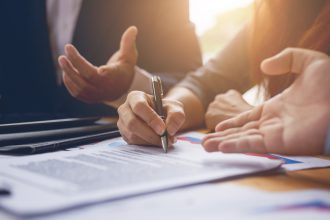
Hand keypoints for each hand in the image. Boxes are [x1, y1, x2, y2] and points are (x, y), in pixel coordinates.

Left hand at [58, 26, 137, 103]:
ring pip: (80, 87)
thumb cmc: (124, 68)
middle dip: (76, 63)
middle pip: (89, 77)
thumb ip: (128, 42)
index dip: (105, 73)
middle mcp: (106, 87)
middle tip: (66, 50)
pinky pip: (77, 93)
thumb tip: (133, 28)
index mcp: (116, 76)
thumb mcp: (129, 55)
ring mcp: (97, 95)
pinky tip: (66, 71)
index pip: (110, 75)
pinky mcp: (90, 99)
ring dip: (69, 73)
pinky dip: (69, 82)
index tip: (101, 69)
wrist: (121, 88)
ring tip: (62, 59)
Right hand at [117, 91, 184, 145]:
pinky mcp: (124, 135)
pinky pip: (133, 143)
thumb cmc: (165, 110)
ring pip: (132, 135)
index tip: (163, 129)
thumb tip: (170, 129)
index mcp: (135, 97)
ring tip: (165, 141)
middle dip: (150, 134)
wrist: (161, 117)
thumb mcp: (175, 108)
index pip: (139, 106)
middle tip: (165, 139)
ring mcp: (123, 123)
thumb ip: (176, 116)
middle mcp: (125, 109)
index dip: (150, 118)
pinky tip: (157, 141)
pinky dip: (147, 144)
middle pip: (132, 123)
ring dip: (150, 141)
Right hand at [202, 48, 329, 154]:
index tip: (218, 127)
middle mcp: (273, 123)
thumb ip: (286, 59)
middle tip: (205, 143)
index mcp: (276, 108)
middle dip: (222, 138)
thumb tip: (264, 64)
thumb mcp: (308, 62)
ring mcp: (275, 133)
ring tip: (206, 147)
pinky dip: (237, 147)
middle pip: (241, 132)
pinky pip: (253, 145)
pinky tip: (222, 148)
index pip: (248, 117)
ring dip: (224, 144)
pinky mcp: (279, 142)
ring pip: (243, 140)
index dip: (233, 123)